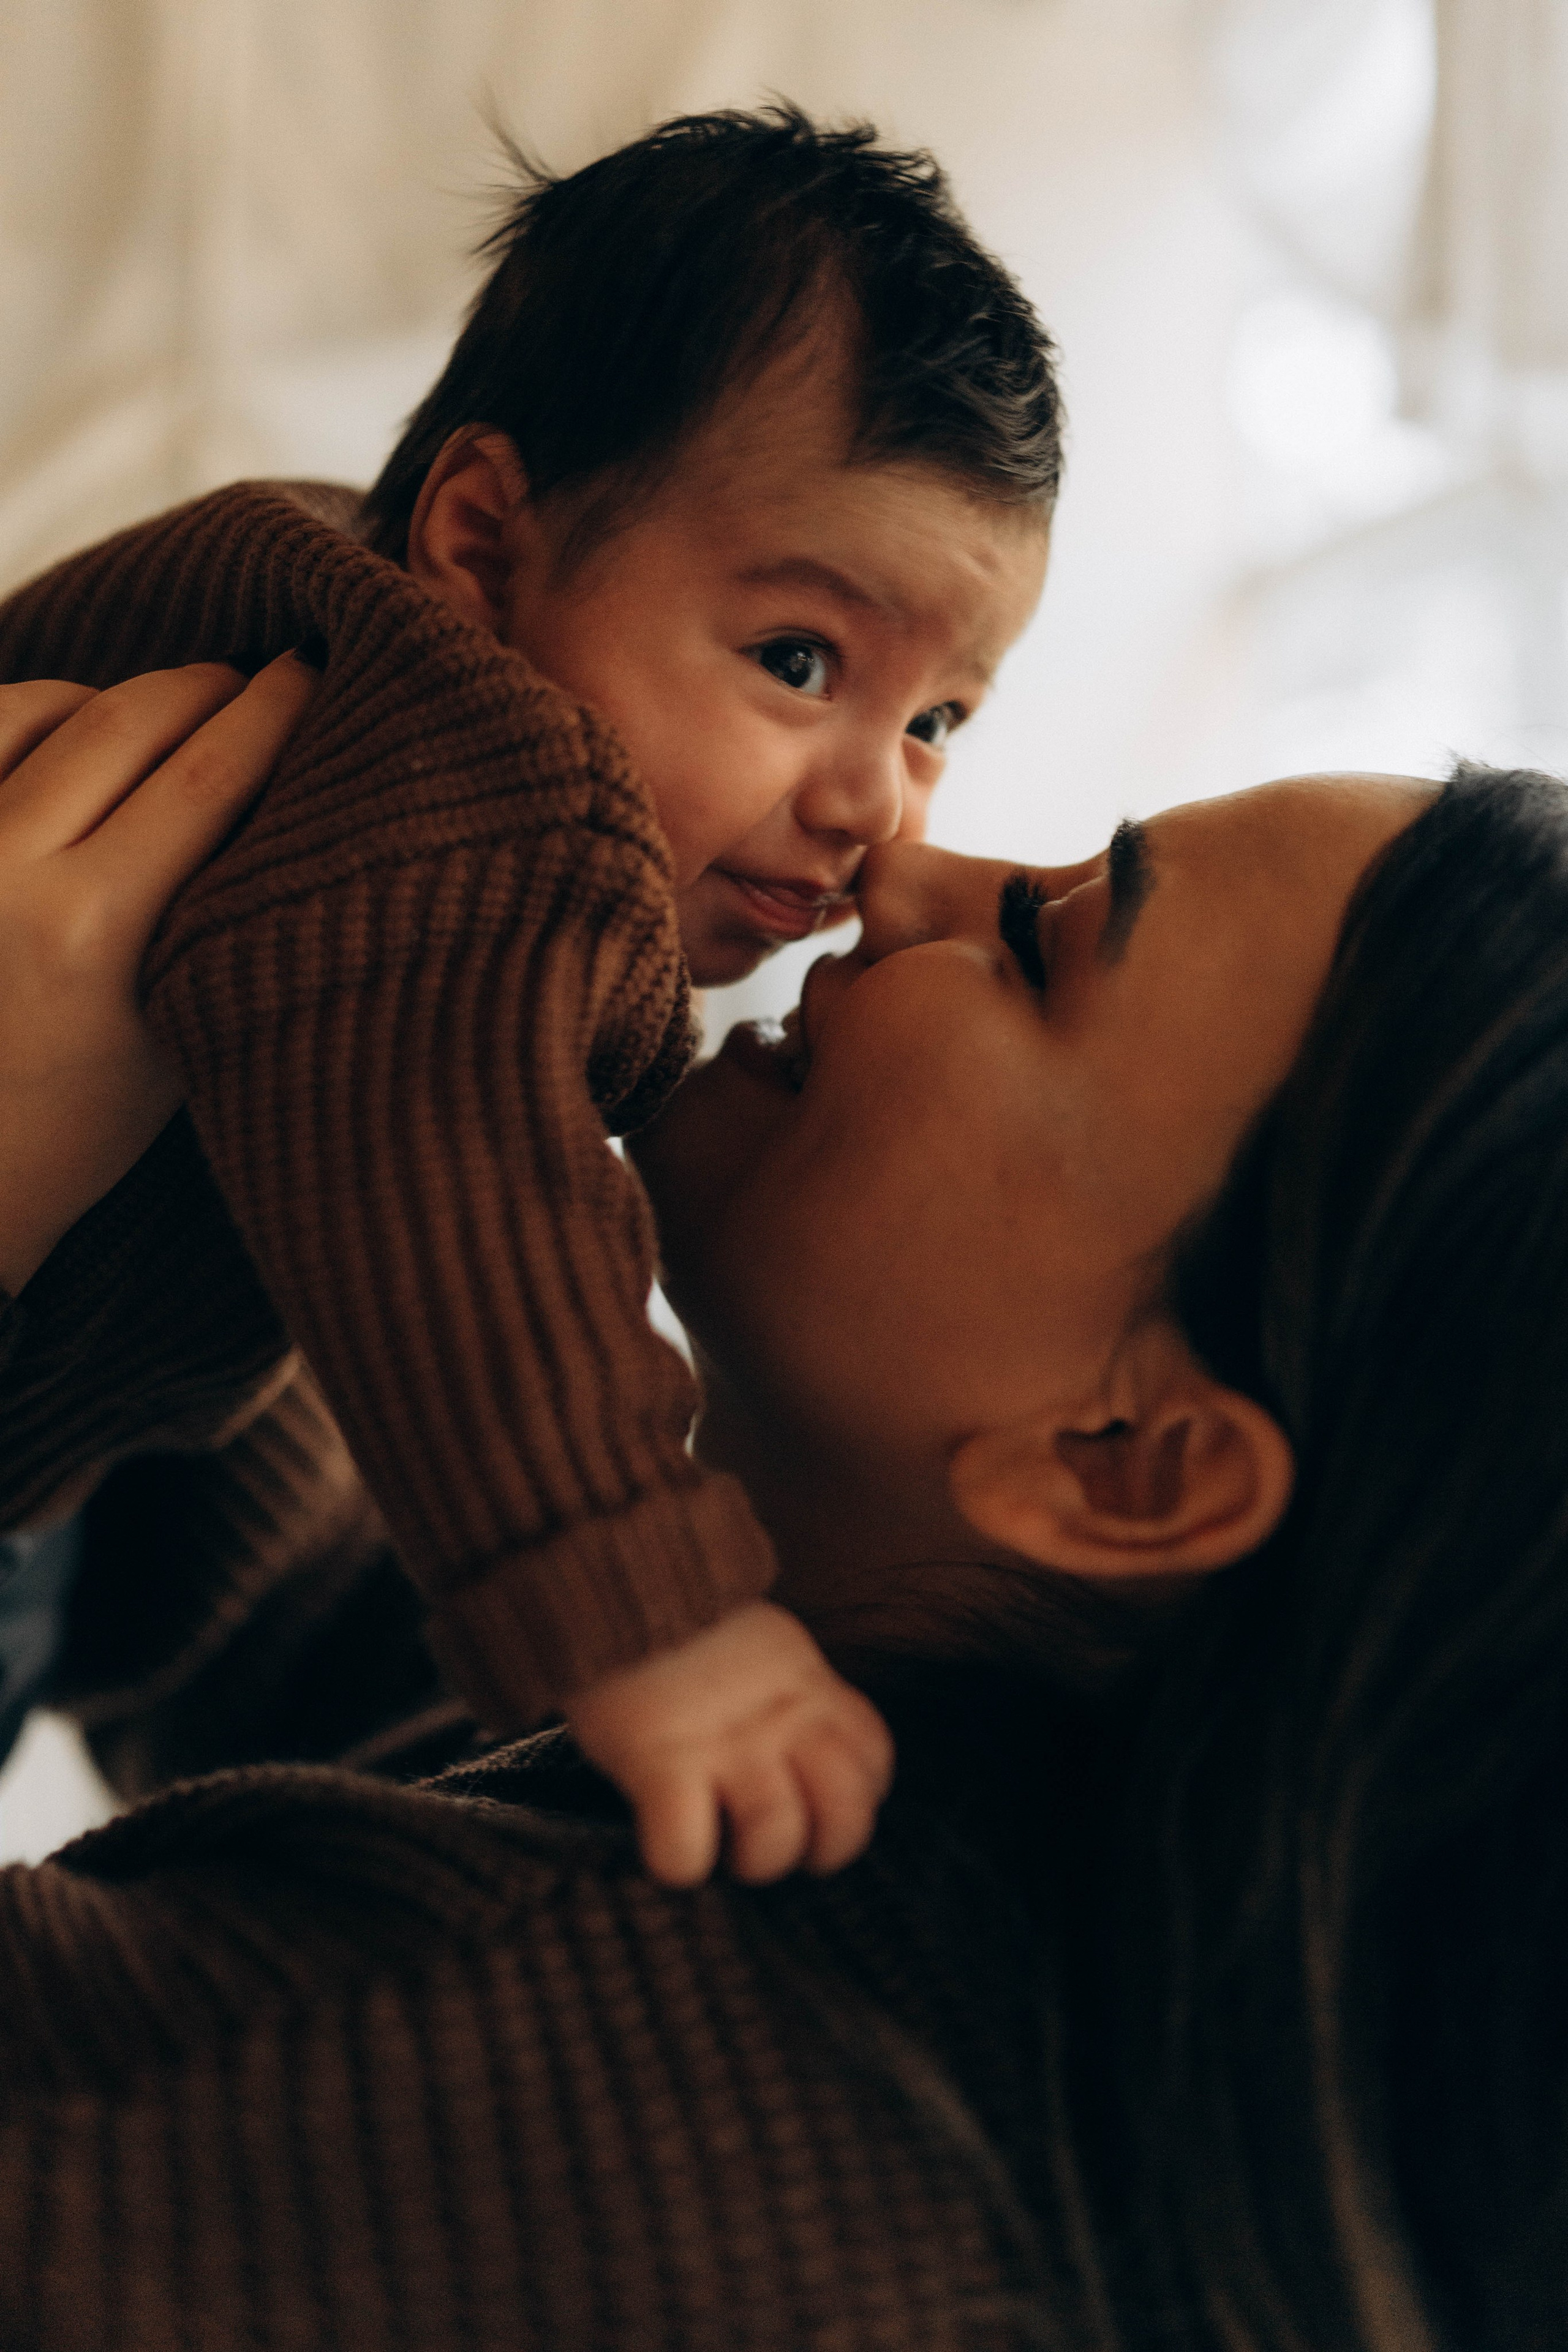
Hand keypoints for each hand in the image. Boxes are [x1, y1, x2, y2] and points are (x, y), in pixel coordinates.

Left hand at [0, 655, 318, 1294]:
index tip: (320, 673)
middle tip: (265, 680)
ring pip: (52, 705)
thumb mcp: (187, 1027)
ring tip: (181, 712)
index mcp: (94, 930)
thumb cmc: (87, 1120)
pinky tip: (86, 732)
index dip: (275, 710)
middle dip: (212, 685)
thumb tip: (298, 785)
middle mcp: (7, 870)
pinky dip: (45, 710)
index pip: (210, 774)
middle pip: (134, 718)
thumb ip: (229, 907)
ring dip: (128, 694)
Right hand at [564, 1599, 895, 1885]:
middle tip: (781, 1840)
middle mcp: (781, 1717)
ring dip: (752, 1858)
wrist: (617, 1571)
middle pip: (846, 1815)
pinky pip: (686, 1849)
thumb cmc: (678, 1617)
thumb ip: (786, 1690)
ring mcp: (725, 1743)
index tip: (818, 1800)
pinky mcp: (662, 1762)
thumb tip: (792, 1749)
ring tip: (723, 1841)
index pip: (873, 1760)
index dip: (857, 1796)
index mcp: (809, 1685)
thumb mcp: (762, 1642)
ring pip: (775, 1837)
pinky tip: (667, 1838)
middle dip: (823, 1849)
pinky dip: (678, 1861)